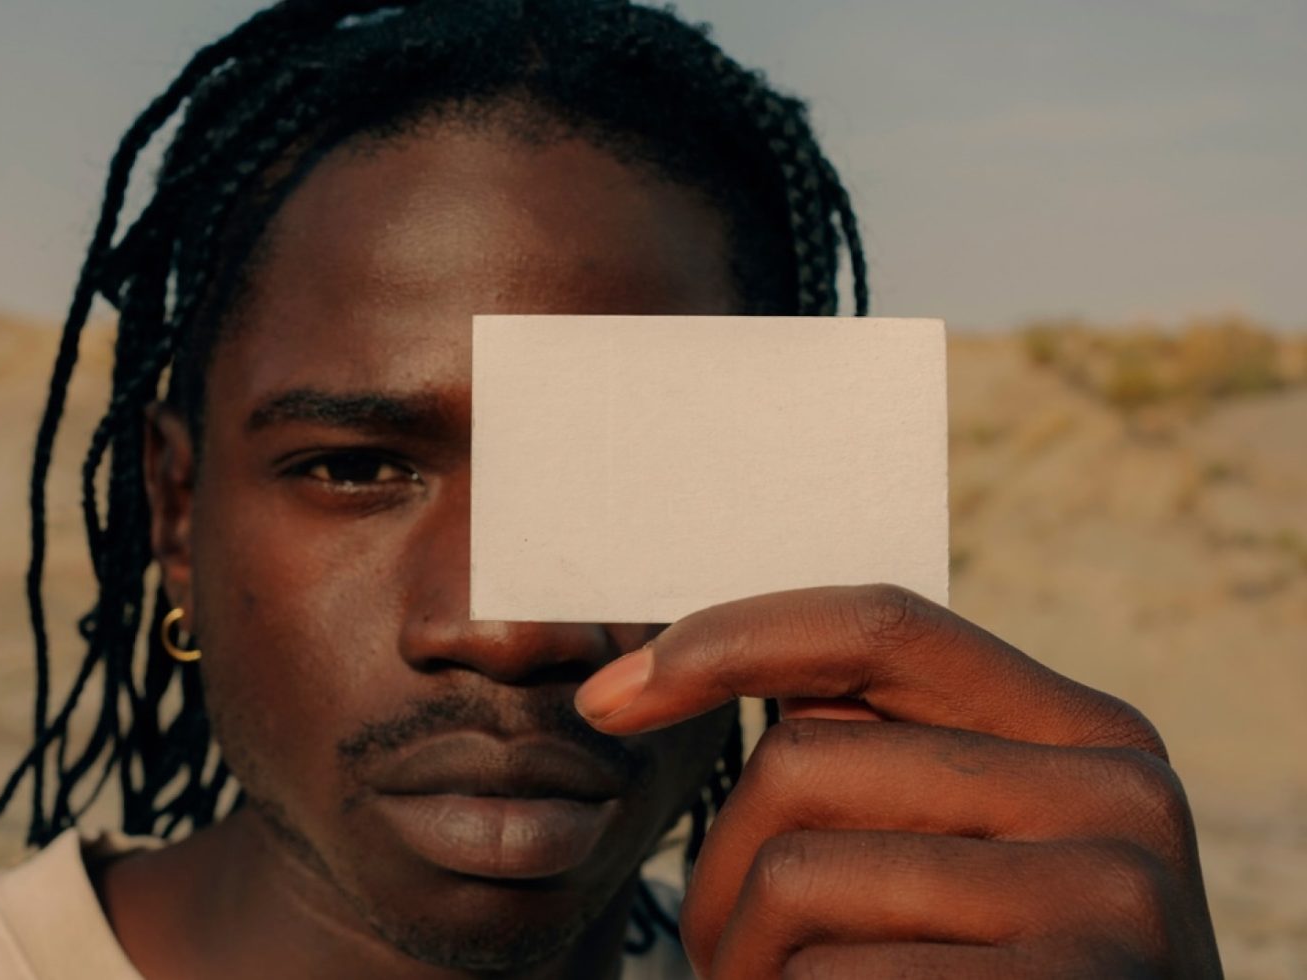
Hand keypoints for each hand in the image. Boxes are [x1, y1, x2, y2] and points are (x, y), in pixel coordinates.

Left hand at [576, 585, 1221, 978]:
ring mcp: (1110, 899)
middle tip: (720, 955)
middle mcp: (1119, 794)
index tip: (608, 696)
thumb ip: (888, 760)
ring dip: (743, 960)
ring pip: (797, 877)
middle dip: (719, 869)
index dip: (727, 640)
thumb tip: (671, 673)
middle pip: (804, 762)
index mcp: (1087, 732)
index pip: (880, 625)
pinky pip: (835, 977)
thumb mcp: (975, 852)